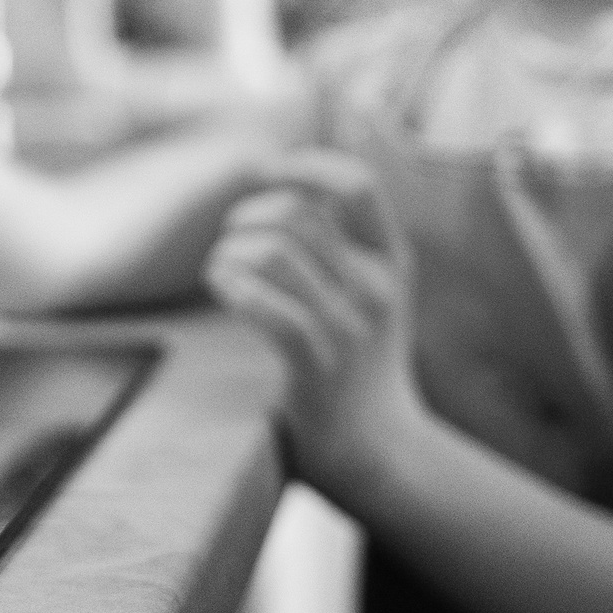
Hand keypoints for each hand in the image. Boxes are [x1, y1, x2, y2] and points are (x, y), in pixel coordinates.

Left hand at [205, 152, 428, 495]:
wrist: (377, 446)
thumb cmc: (361, 358)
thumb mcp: (371, 290)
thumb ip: (341, 238)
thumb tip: (289, 175)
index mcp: (390, 260)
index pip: (358, 184)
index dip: (306, 166)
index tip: (267, 173)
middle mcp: (374, 288)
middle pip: (296, 215)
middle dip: (247, 216)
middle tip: (231, 239)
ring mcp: (348, 328)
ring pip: (272, 255)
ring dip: (230, 254)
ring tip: (222, 270)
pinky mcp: (316, 366)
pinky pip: (267, 309)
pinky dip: (234, 290)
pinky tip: (225, 290)